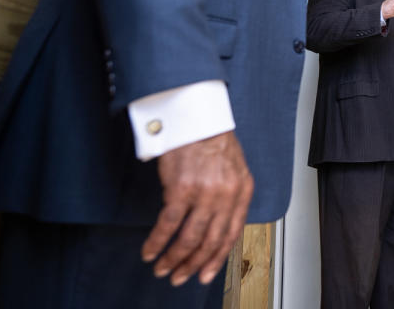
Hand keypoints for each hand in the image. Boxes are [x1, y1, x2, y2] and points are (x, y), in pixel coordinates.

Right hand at [142, 131, 253, 286]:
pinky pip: (168, 225)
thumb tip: (217, 224)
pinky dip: (157, 242)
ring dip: (174, 258)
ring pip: (190, 238)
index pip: (232, 234)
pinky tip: (150, 251)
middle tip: (180, 277)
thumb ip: (230, 194)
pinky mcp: (181, 189)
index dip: (217, 258)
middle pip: (211, 241)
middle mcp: (227, 194)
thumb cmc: (212, 138)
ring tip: (163, 268)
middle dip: (194, 264)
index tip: (205, 274)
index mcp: (243, 190)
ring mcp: (205, 193)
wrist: (196, 117)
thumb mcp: (234, 167)